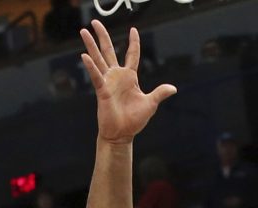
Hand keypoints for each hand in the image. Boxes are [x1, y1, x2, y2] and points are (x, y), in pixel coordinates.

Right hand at [80, 21, 175, 143]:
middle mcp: (117, 76)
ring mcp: (108, 82)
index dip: (133, 42)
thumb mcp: (150, 104)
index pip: (132, 55)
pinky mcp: (102, 91)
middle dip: (102, 36)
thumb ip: (159, 93)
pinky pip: (96, 76)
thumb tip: (173, 88)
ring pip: (98, 59)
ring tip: (84, 31)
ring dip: (91, 45)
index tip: (133, 29)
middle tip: (95, 21)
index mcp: (130, 77)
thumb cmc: (134, 121)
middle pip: (109, 50)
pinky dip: (91, 67)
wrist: (122, 134)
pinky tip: (85, 56)